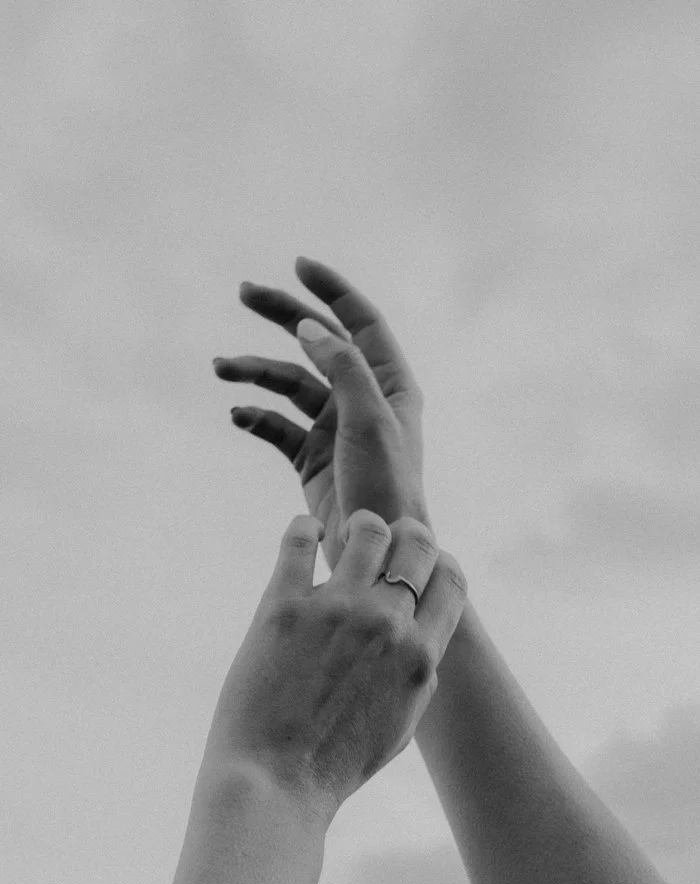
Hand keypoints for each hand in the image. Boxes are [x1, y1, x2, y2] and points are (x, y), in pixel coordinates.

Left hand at [201, 509, 467, 831]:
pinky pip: (298, 540)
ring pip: (366, 530)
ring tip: (343, 535)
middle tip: (383, 542)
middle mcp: (386, 623)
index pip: (451, 577)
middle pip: (417, 542)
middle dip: (406, 535)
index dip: (439, 563)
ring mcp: (336, 610)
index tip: (418, 567)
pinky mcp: (283, 605)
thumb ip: (419, 674)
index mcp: (421, 653)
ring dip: (359, 526)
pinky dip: (303, 530)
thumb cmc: (339, 763)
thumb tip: (423, 638)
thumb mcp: (402, 724)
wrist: (275, 782)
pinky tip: (305, 538)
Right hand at [213, 257, 431, 572]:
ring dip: (256, 372)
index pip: (361, 322)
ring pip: (290, 384)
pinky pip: (278, 427)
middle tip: (244, 292)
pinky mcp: (311, 458)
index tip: (298, 264)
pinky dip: (257, 417)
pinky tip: (238, 415)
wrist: (375, 552)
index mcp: (388, 385)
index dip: (332, 290)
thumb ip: (342, 369)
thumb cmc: (385, 486)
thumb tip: (308, 326)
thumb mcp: (368, 421)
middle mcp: (363, 400)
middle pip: (319, 343)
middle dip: (282, 316)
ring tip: (221, 368)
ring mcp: (335, 428)